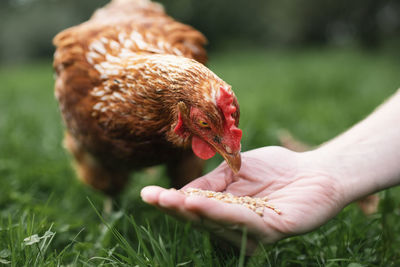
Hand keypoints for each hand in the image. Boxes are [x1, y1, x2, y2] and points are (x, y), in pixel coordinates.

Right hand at [141, 146, 346, 247]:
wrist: (316, 169)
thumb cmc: (276, 169)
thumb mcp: (235, 169)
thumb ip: (210, 182)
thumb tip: (179, 193)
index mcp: (226, 210)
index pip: (194, 208)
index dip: (171, 203)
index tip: (147, 194)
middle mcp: (237, 226)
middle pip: (202, 219)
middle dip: (176, 209)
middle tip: (154, 198)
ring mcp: (254, 231)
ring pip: (218, 223)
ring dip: (193, 211)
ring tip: (172, 201)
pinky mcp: (272, 230)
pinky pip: (242, 223)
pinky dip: (218, 213)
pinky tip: (198, 204)